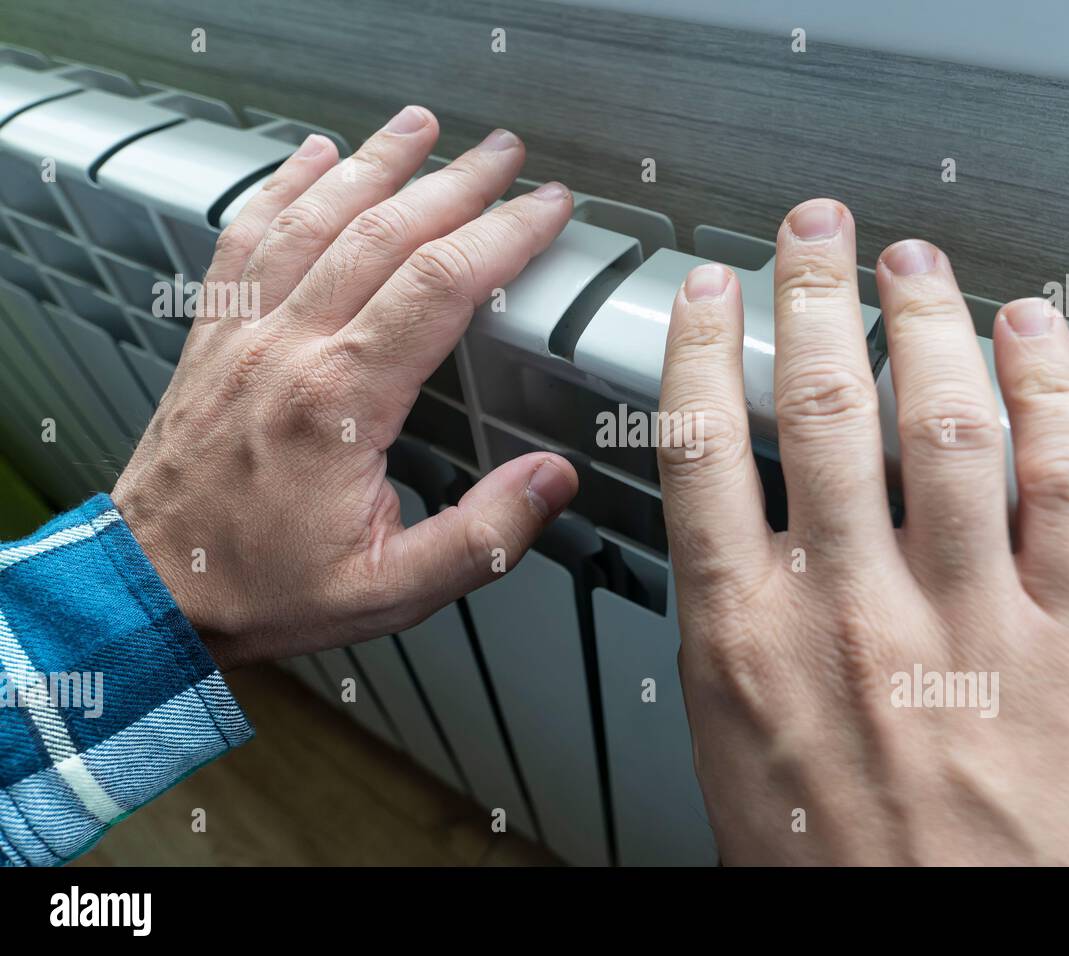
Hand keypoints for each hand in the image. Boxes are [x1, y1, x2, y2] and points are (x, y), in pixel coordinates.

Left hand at [113, 107, 578, 669]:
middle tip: (504, 153)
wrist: (151, 589)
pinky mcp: (215, 336)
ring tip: (420, 128)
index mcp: (339, 401)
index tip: (545, 209)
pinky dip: (283, 187)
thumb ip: (483, 538)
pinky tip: (310, 158)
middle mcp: (287, 349)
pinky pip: (247, 238)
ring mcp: (244, 333)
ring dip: (374, 163)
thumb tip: (552, 479)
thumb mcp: (391, 591)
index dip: (502, 235)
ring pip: (314, 217)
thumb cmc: (262, 587)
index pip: (438, 286)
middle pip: (384, 232)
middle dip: (455, 182)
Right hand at [658, 200, 1068, 864]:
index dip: (708, 349)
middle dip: (815, 296)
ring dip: (927, 321)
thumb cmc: (840, 878)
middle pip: (824, 409)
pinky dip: (1050, 392)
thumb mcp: (736, 753)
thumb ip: (735, 636)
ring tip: (914, 264)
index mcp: (747, 643)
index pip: (708, 451)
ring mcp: (965, 620)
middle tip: (813, 235)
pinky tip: (1031, 337)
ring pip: (945, 425)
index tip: (712, 294)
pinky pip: (1065, 486)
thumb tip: (732, 547)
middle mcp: (849, 614)